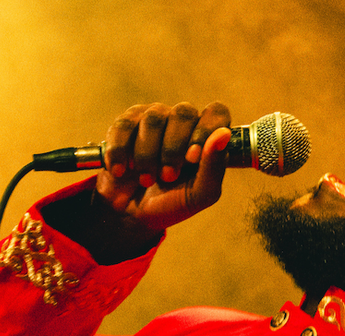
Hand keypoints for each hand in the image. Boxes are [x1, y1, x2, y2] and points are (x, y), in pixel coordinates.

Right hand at [97, 101, 232, 232]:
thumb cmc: (172, 202)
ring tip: (146, 180)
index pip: (216, 112)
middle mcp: (182, 122)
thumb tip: (223, 134)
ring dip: (147, 156)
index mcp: (206, 136)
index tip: (192, 158)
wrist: (132, 215)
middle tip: (167, 177)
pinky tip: (120, 171)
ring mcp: (153, 119)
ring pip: (153, 119)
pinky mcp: (126, 124)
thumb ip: (215, 167)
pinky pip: (124, 126)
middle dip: (173, 149)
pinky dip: (121, 152)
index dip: (205, 130)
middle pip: (183, 113)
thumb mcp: (199, 194)